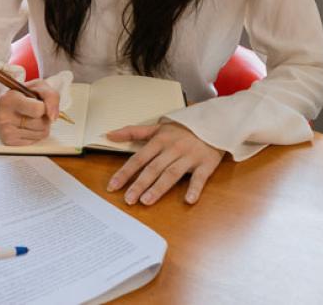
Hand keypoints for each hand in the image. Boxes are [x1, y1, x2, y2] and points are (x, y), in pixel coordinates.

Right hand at [0, 80, 59, 145]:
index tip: (39, 102)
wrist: (2, 103)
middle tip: (34, 110)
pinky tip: (26, 125)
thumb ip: (51, 96)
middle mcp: (4, 116)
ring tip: (31, 117)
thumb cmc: (22, 94)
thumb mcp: (38, 86)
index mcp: (10, 99)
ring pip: (42, 133)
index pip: (38, 110)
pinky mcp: (9, 142)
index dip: (45, 106)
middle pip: (42, 124)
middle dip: (44, 117)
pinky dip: (36, 133)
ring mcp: (6, 131)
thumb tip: (53, 117)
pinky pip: (36, 141)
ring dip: (42, 125)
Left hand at [105, 122, 223, 205]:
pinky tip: (188, 200)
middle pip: (153, 168)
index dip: (125, 172)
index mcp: (160, 140)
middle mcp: (173, 149)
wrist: (214, 122)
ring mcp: (189, 157)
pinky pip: (200, 178)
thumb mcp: (157, 127)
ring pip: (172, 174)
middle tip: (128, 199)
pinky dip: (194, 189)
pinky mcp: (206, 164)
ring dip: (159, 188)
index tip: (113, 186)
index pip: (138, 158)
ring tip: (146, 201)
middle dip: (139, 184)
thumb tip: (108, 135)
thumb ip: (133, 132)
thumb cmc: (182, 129)